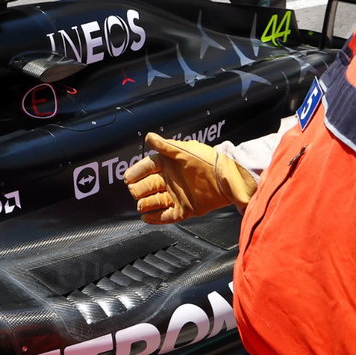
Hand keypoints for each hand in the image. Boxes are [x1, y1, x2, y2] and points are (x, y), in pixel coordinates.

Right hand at [123, 132, 258, 224]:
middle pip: (147, 187)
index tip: (127, 178)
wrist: (227, 178)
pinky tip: (146, 217)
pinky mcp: (184, 209)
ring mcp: (176, 196)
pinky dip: (155, 218)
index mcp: (167, 165)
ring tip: (141, 204)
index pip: (146, 169)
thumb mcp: (183, 150)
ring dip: (145, 204)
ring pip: (153, 202)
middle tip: (135, 191)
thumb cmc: (207, 160)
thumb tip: (148, 137)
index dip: (136, 173)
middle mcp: (170, 181)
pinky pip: (166, 216)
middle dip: (138, 189)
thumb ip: (164, 145)